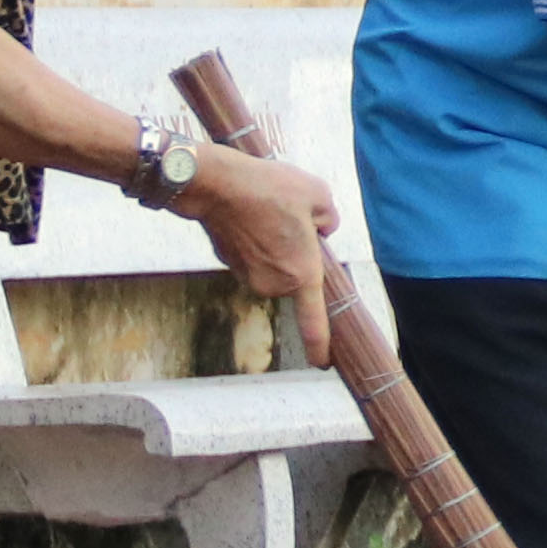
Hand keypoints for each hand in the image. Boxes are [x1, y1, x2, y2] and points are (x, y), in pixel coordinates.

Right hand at [184, 145, 338, 332]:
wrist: (217, 184)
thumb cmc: (269, 188)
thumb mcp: (319, 194)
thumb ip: (329, 218)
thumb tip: (322, 229)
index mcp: (302, 274)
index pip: (313, 320)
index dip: (320, 343)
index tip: (322, 362)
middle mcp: (274, 284)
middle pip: (295, 272)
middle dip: (298, 249)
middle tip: (291, 215)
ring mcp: (248, 275)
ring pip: (273, 261)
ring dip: (275, 241)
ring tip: (267, 209)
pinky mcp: (229, 261)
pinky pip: (253, 253)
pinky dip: (255, 237)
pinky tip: (249, 212)